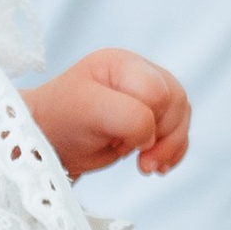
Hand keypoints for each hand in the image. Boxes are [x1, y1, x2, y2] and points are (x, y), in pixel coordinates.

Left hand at [26, 49, 190, 181]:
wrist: (50, 141)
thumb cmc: (62, 119)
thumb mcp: (88, 110)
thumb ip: (127, 116)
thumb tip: (151, 135)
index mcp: (122, 63)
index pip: (157, 91)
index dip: (145, 119)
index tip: (115, 136)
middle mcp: (139, 74)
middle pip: (175, 102)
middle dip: (158, 134)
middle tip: (126, 150)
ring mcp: (147, 97)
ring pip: (181, 117)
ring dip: (167, 146)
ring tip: (144, 165)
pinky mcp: (152, 118)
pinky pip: (179, 132)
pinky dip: (173, 152)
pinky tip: (156, 166)